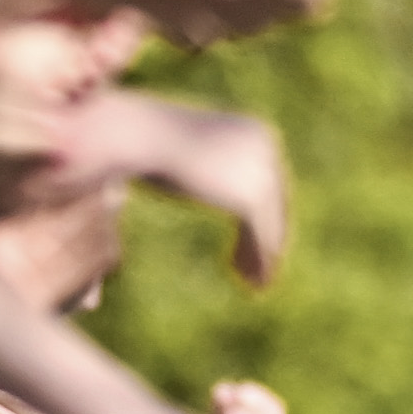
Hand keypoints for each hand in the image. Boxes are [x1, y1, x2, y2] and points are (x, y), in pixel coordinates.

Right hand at [99, 101, 287, 287]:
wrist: (135, 137)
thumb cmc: (140, 143)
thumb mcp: (175, 157)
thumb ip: (192, 175)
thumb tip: (192, 192)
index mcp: (250, 131)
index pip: (270, 179)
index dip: (267, 213)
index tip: (255, 239)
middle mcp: (263, 146)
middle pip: (277, 201)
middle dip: (269, 236)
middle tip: (258, 266)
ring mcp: (260, 170)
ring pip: (273, 222)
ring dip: (265, 255)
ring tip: (256, 282)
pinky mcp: (249, 197)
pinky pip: (263, 235)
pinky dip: (259, 260)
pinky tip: (253, 282)